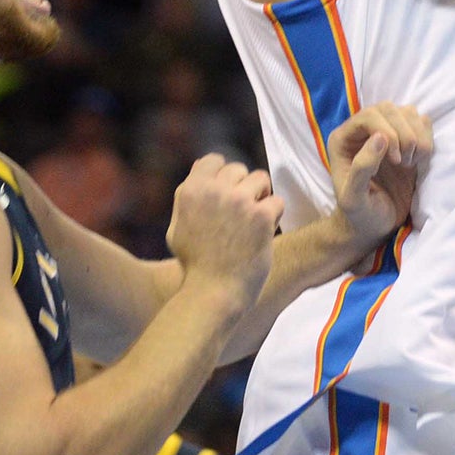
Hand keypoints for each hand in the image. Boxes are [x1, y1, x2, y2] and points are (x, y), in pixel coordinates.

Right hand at [165, 154, 283, 306]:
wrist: (213, 294)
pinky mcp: (261, 216)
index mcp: (190, 190)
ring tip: (252, 222)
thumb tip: (200, 165)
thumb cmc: (195, 265)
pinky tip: (262, 234)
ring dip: (260, 198)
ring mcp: (238, 201)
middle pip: (239, 169)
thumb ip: (188, 196)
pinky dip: (273, 217)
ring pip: (261, 179)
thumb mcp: (178, 227)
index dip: (223, 176)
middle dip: (242, 188)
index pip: (214, 160)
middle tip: (239, 216)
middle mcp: (214, 191)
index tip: (226, 197)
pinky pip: (277, 202)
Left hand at [327, 101, 432, 246]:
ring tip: (410, 163)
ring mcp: (388, 133)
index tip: (396, 161)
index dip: (387, 132)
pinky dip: (427, 140)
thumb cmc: (359, 215)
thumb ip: (362, 168)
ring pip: (408, 112)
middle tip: (404, 164)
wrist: (375, 226)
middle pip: (390, 109)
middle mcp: (364, 130)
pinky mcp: (407, 141)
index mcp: (344, 139)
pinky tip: (418, 161)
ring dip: (416, 136)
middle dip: (404, 134)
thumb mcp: (353, 199)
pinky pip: (422, 123)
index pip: (369, 115)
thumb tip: (380, 137)